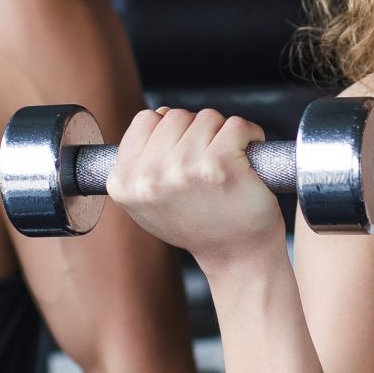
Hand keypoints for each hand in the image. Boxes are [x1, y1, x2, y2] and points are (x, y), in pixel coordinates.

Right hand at [103, 107, 284, 267]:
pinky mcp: (219, 165)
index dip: (170, 131)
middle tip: (208, 162)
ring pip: (206, 117)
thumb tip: (157, 117)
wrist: (236, 257)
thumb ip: (141, 162)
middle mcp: (149, 176)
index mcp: (123, 182)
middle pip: (176, 115)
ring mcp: (183, 169)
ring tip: (227, 164)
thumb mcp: (148, 202)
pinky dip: (249, 135)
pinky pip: (235, 124)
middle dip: (197, 131)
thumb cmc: (198, 225)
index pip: (145, 120)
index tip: (184, 153)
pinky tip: (247, 157)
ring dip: (222, 133)